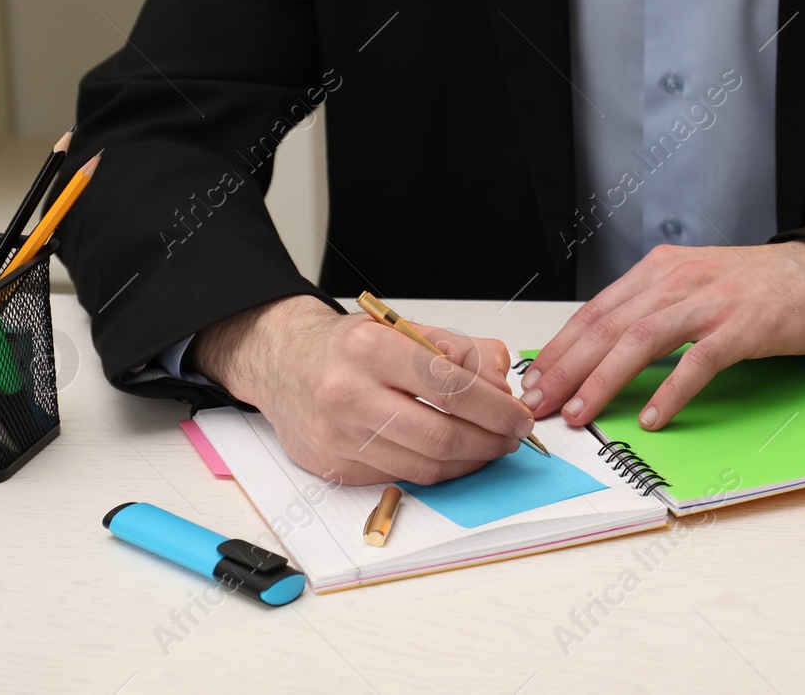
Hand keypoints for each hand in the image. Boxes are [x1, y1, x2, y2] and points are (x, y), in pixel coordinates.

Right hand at [192, 295, 535, 484]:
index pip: (451, 387)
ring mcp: (339, 436)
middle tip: (511, 437)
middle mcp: (349, 394)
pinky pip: (400, 476)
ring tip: (488, 447)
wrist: (285, 364)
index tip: (519, 416)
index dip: (496, 409)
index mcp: (371, 350)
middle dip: (489, 441)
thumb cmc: (349, 347)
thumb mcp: (404, 328)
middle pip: (440, 435)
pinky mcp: (335, 467)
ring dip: (468, 462)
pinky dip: (435, 470)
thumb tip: (501, 385)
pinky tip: (451, 456)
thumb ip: (460, 350)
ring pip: (424, 466)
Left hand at [522, 240, 804, 430]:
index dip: (560, 348)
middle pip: (607, 327)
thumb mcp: (693, 283)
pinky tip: (653, 417)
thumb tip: (603, 352)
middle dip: (566, 369)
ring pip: (639, 342)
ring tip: (581, 414)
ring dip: (603, 381)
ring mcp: (708, 301)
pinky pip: (696, 362)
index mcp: (659, 269)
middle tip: (539, 404)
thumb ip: (652, 309)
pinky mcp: (741, 326)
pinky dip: (670, 391)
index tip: (534, 380)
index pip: (595, 311)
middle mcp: (676, 279)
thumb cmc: (757, 286)